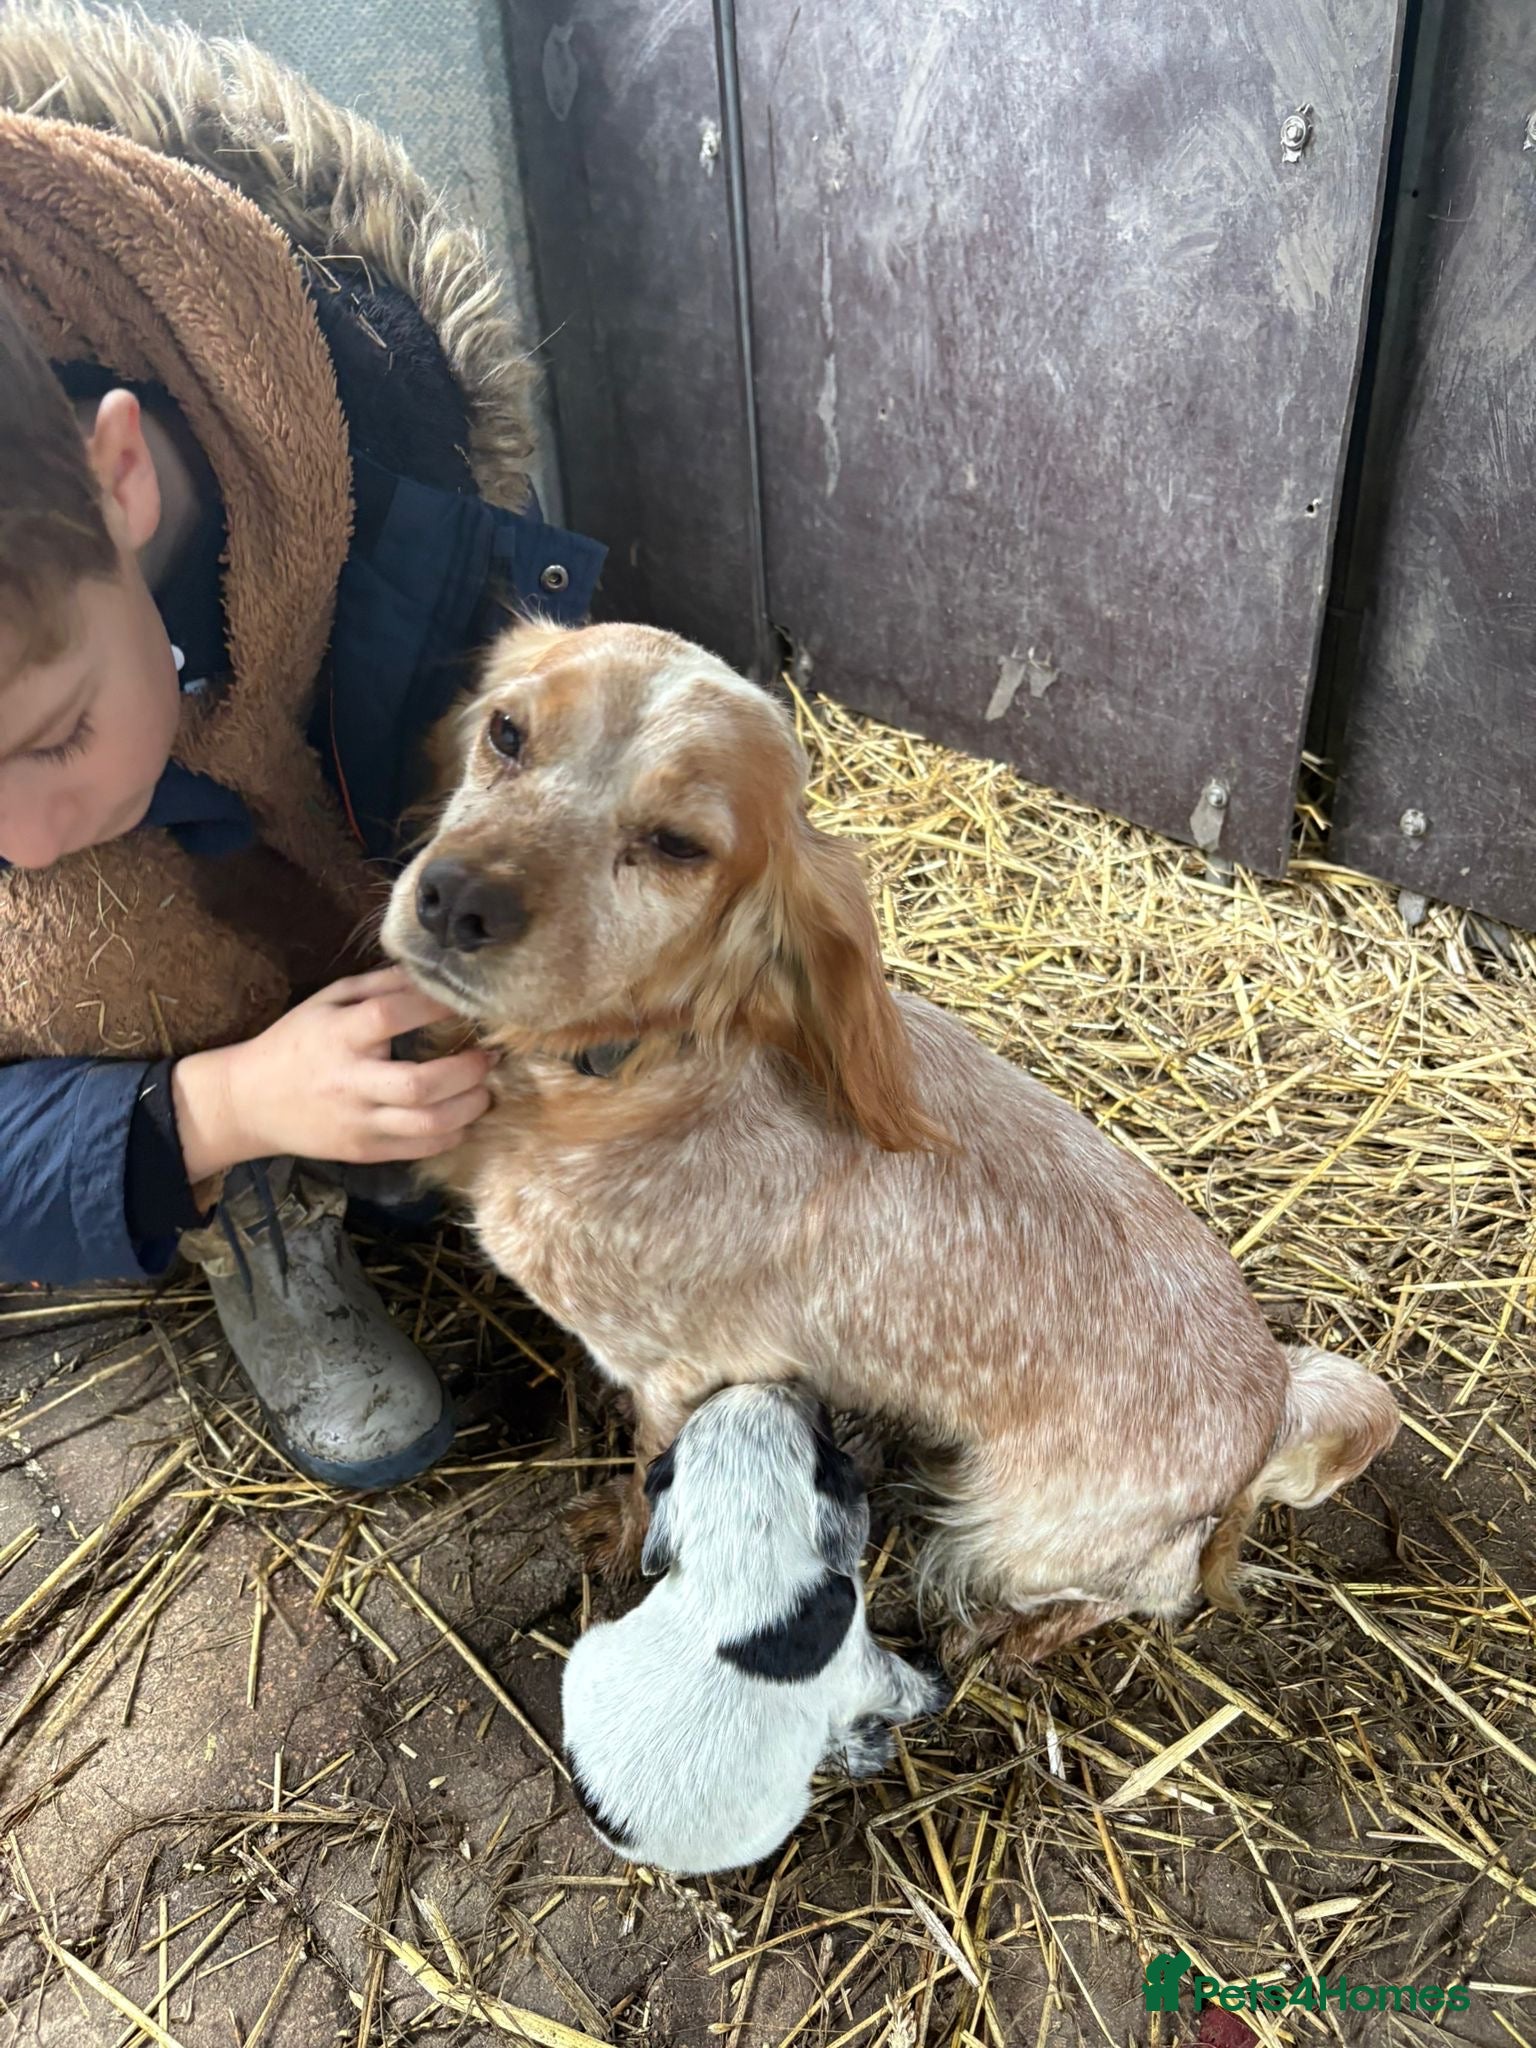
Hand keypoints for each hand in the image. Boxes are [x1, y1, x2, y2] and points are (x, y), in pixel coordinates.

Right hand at [172, 968, 493, 1181]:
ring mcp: (359, 1122)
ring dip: (470, 1107)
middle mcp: (350, 1082)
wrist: (251, 1102)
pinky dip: (453, 1134)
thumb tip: (429, 971)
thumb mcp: (326, 1001)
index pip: (391, 1017)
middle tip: (490, 1056)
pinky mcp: (365, 1151)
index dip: (434, 1007)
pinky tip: (463, 1116)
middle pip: (420, 1085)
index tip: (465, 1002)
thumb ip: (378, 985)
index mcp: (339, 1036)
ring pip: (428, 1125)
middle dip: (468, 1071)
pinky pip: (421, 1149)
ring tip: (485, 1089)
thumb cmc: (296, 1042)